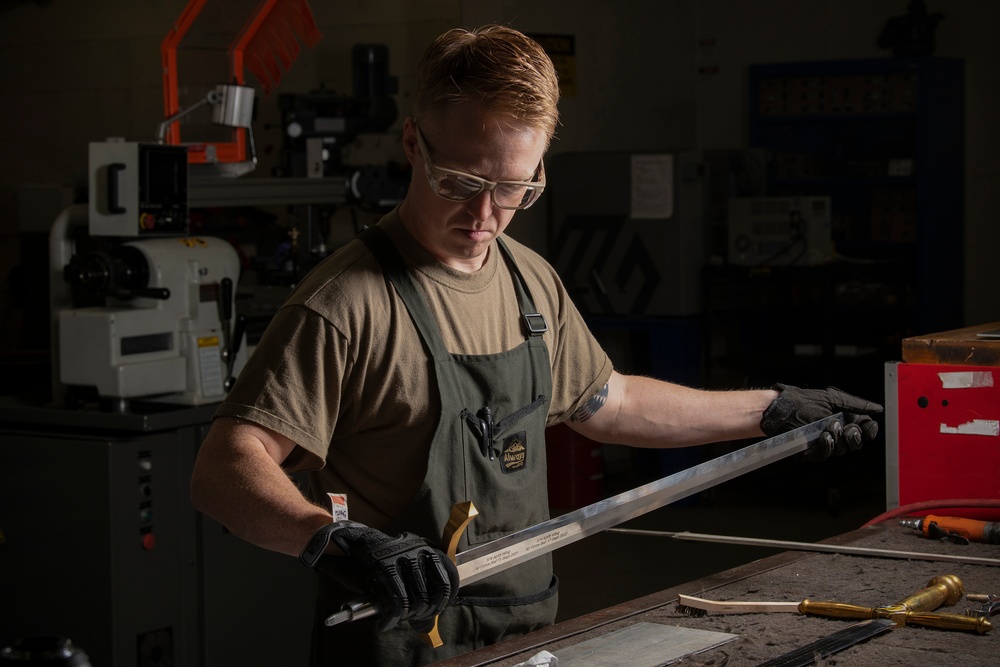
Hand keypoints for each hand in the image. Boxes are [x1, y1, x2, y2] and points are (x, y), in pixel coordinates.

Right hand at [308, 521, 459, 631]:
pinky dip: (391, 619)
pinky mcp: (384, 568)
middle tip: (411, 619)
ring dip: (407, 617)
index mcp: (425, 549)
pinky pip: (396, 602)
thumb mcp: (402, 567)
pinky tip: (384, 623)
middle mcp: (417, 551)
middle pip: (432, 593)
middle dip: (423, 613)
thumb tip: (428, 619)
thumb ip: (418, 587)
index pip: (448, 577)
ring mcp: (400, 559)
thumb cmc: (377, 561)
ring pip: (415, 600)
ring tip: (397, 619)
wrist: (347, 545)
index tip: (436, 610)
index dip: (444, 600)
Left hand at [760, 384, 882, 460]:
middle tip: (848, 428)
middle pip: (855, 444)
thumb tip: (878, 408)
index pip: (864, 431)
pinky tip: (824, 436)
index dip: (868, 431)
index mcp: (844, 420)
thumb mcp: (833, 399)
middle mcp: (835, 433)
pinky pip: (824, 455)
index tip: (867, 428)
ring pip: (841, 450)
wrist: (782, 408)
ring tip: (830, 426)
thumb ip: (856, 404)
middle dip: (854, 437)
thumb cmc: (803, 401)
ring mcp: (823, 444)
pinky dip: (827, 446)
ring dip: (838, 439)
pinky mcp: (810, 452)